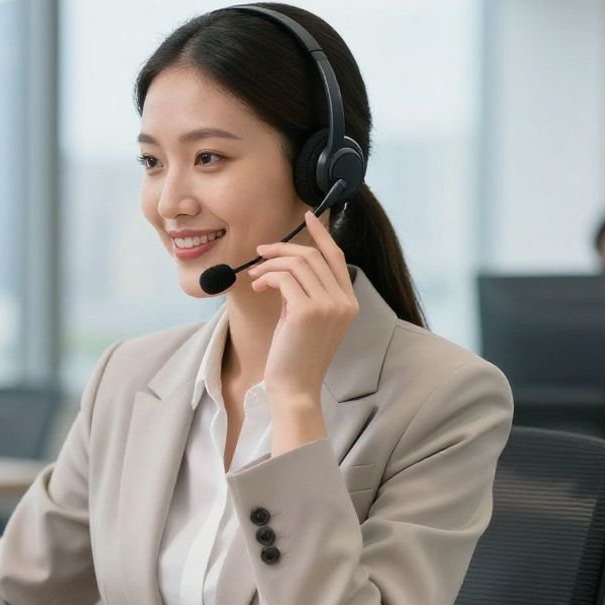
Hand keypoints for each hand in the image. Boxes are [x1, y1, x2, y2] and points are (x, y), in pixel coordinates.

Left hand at [249, 210, 358, 403]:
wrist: (294, 388)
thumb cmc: (295, 356)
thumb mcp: (305, 318)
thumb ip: (305, 291)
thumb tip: (284, 265)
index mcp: (349, 303)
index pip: (336, 257)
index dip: (321, 234)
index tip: (306, 216)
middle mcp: (344, 302)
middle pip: (313, 256)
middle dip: (283, 248)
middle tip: (261, 252)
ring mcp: (329, 305)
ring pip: (297, 263)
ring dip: (271, 264)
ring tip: (256, 276)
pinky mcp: (308, 311)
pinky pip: (284, 277)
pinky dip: (267, 276)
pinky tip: (258, 286)